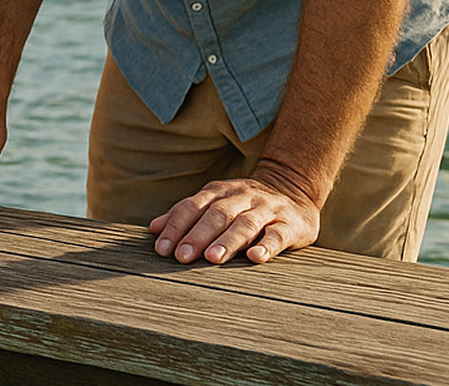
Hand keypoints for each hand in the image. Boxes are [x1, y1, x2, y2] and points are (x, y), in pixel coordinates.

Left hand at [149, 164, 322, 264]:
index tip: (162, 248)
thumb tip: (154, 229)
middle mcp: (242, 197)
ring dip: (227, 241)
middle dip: (197, 235)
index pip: (192, 207)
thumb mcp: (214, 202)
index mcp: (219, 192)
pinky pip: (278, 235)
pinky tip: (255, 257)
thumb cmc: (244, 204)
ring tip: (212, 258)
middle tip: (182, 256)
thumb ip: (186, 214)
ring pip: (245, 224)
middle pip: (217, 215)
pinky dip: (266, 245)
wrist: (294, 190)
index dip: (176, 227)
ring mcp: (267, 210)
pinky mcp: (290, 225)